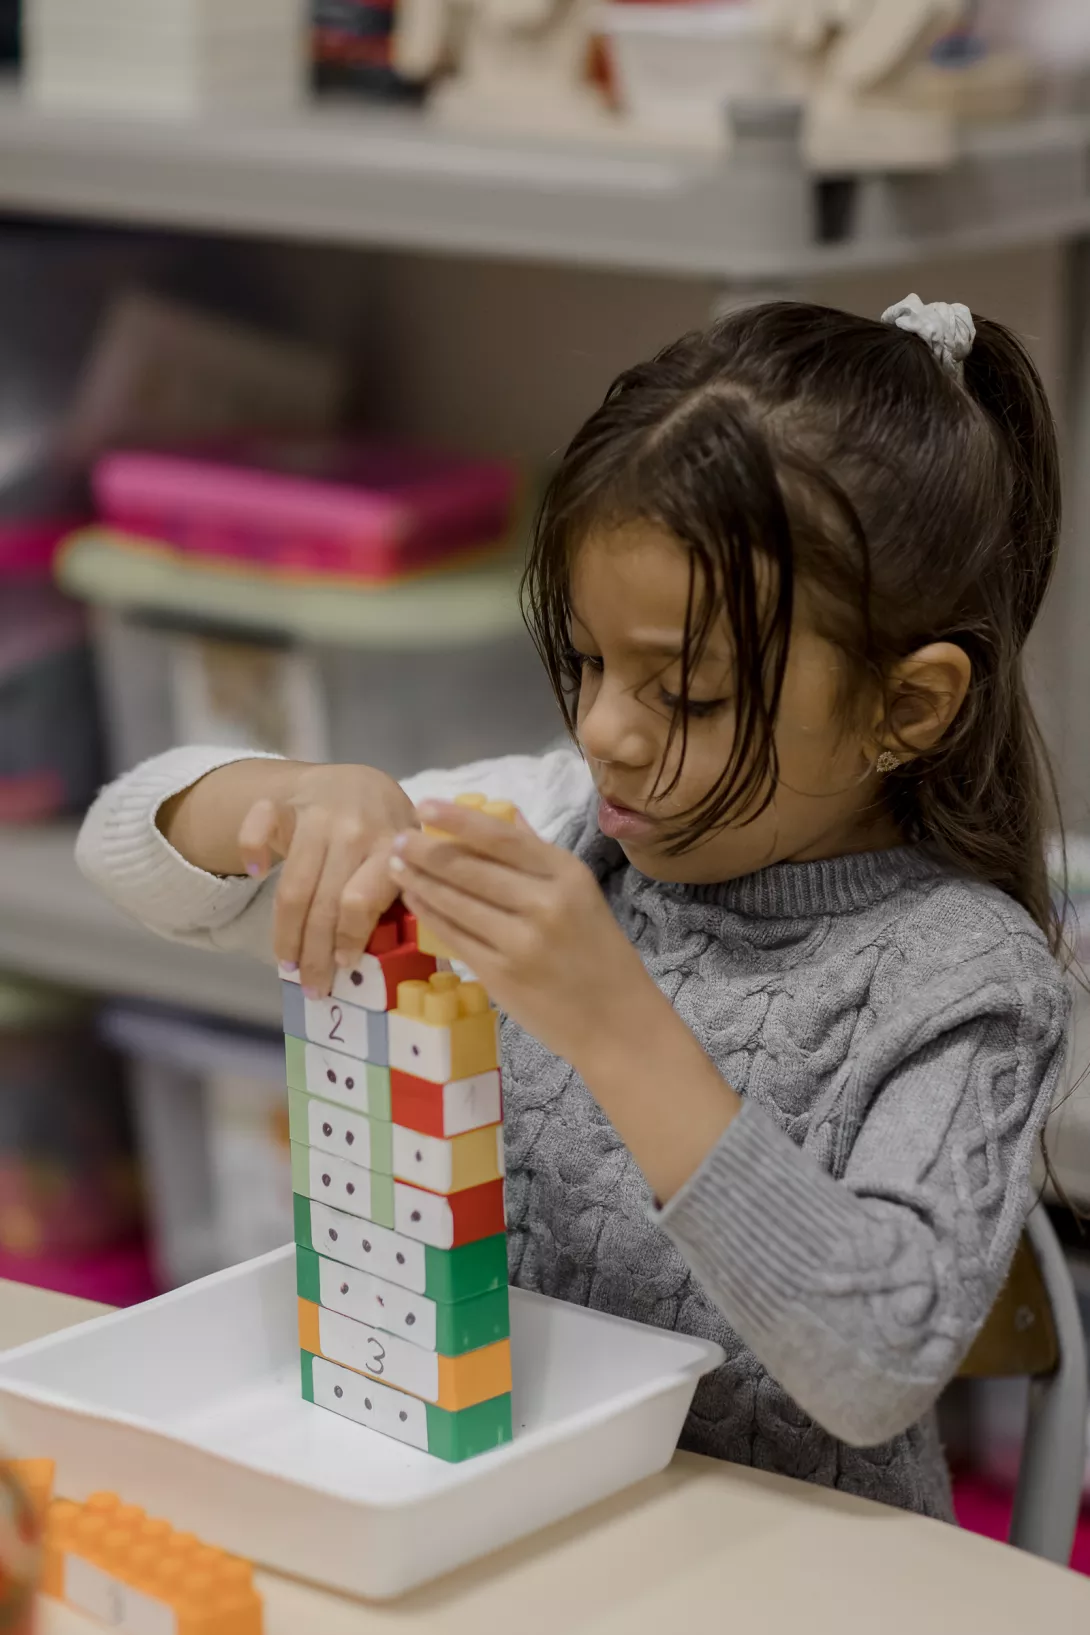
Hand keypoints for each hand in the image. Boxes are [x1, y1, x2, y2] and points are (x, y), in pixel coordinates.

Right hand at [239, 764, 418, 992]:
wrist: (358, 781)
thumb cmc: (385, 832)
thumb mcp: (405, 856)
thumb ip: (398, 891)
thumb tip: (384, 959)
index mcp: (390, 845)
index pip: (361, 901)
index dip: (349, 938)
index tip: (344, 965)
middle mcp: (353, 829)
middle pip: (323, 904)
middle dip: (316, 954)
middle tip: (313, 986)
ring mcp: (317, 813)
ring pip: (292, 886)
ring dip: (286, 934)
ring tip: (288, 964)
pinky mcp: (284, 803)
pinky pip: (257, 827)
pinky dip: (251, 849)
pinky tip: (257, 874)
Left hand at [389, 798, 742, 1199]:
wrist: (617, 1023)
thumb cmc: (600, 953)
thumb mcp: (583, 893)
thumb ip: (540, 853)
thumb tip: (504, 816)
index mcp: (567, 875)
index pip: (501, 837)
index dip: (457, 818)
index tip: (425, 804)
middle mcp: (543, 904)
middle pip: (470, 868)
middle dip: (425, 850)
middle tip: (398, 838)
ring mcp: (519, 942)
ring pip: (455, 902)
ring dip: (419, 881)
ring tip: (396, 865)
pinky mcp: (500, 975)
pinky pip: (454, 937)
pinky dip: (430, 915)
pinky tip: (415, 900)